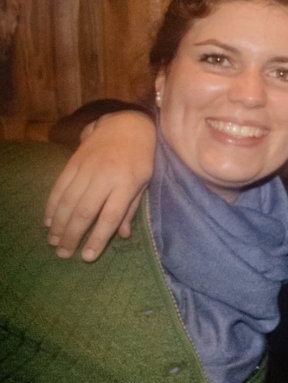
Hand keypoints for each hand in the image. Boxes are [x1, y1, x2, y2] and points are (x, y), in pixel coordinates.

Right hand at [44, 111, 155, 260]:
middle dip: (72, 236)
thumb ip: (130, 208)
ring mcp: (86, 169)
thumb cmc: (140, 158)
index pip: (110, 216)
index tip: (87, 256)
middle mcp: (105, 177)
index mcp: (126, 184)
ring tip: (54, 242)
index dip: (98, 238)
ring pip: (67, 201)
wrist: (126, 126)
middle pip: (84, 212)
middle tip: (63, 254)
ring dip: (58, 224)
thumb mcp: (144, 183)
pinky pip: (59, 187)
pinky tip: (48, 221)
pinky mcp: (72, 162)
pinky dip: (52, 206)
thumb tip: (123, 235)